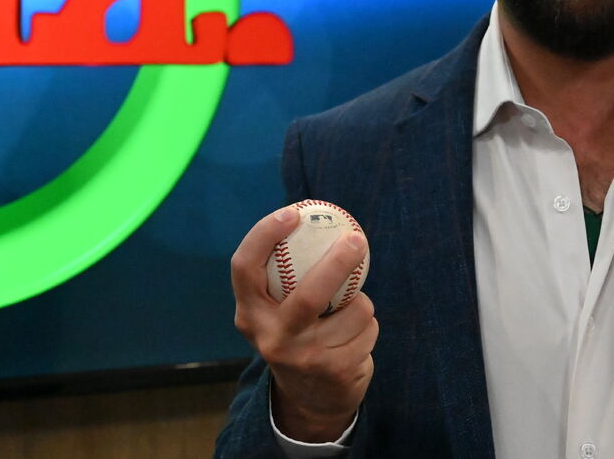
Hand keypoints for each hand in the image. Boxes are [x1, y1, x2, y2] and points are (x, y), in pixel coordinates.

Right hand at [231, 206, 377, 442]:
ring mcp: (302, 358)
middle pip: (308, 294)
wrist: (310, 400)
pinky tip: (356, 337)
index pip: (244, 267)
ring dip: (361, 303)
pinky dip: (369, 325)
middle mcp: (270, 337)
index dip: (265, 235)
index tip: (293, 213)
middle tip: (355, 239)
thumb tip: (312, 213)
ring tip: (349, 311)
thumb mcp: (277, 309)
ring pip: (351, 310)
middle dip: (337, 263)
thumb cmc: (296, 334)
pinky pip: (367, 329)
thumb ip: (285, 273)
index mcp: (249, 314)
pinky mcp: (333, 371)